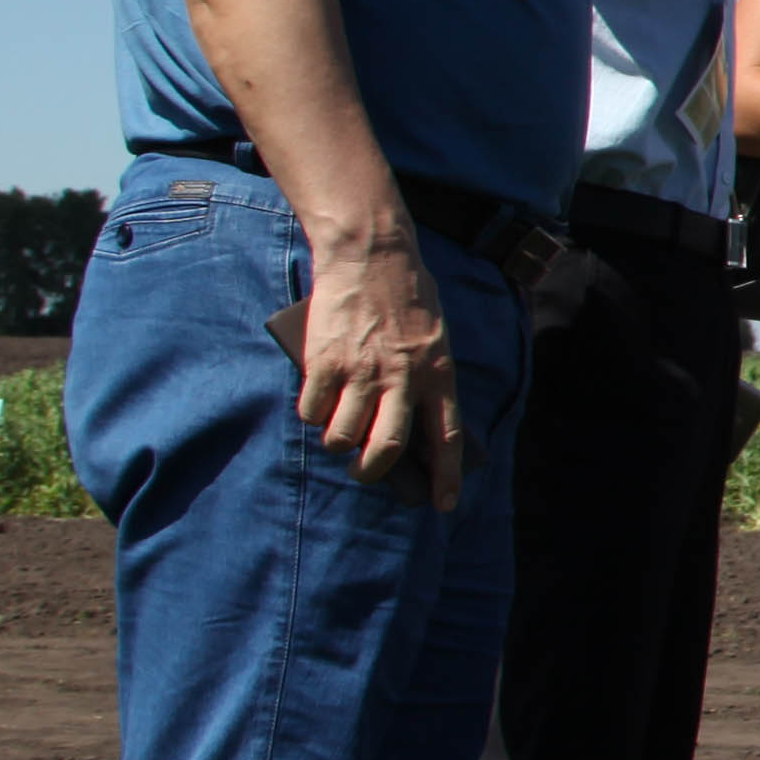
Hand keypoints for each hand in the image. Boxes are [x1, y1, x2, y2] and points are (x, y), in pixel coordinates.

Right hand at [290, 228, 469, 509]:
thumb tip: (416, 422)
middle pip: (388, 447)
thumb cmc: (407, 295)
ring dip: (337, 442)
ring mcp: (361, 370)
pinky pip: (313, 410)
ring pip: (344, 435)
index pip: (446, 436)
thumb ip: (428, 377)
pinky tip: (317, 402)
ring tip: (338, 430)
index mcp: (438, 371)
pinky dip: (312, 415)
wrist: (370, 254)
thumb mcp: (435, 336)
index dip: (445, 476)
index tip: (444, 506)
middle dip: (372, 472)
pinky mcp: (325, 361)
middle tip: (363, 472)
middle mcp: (402, 376)